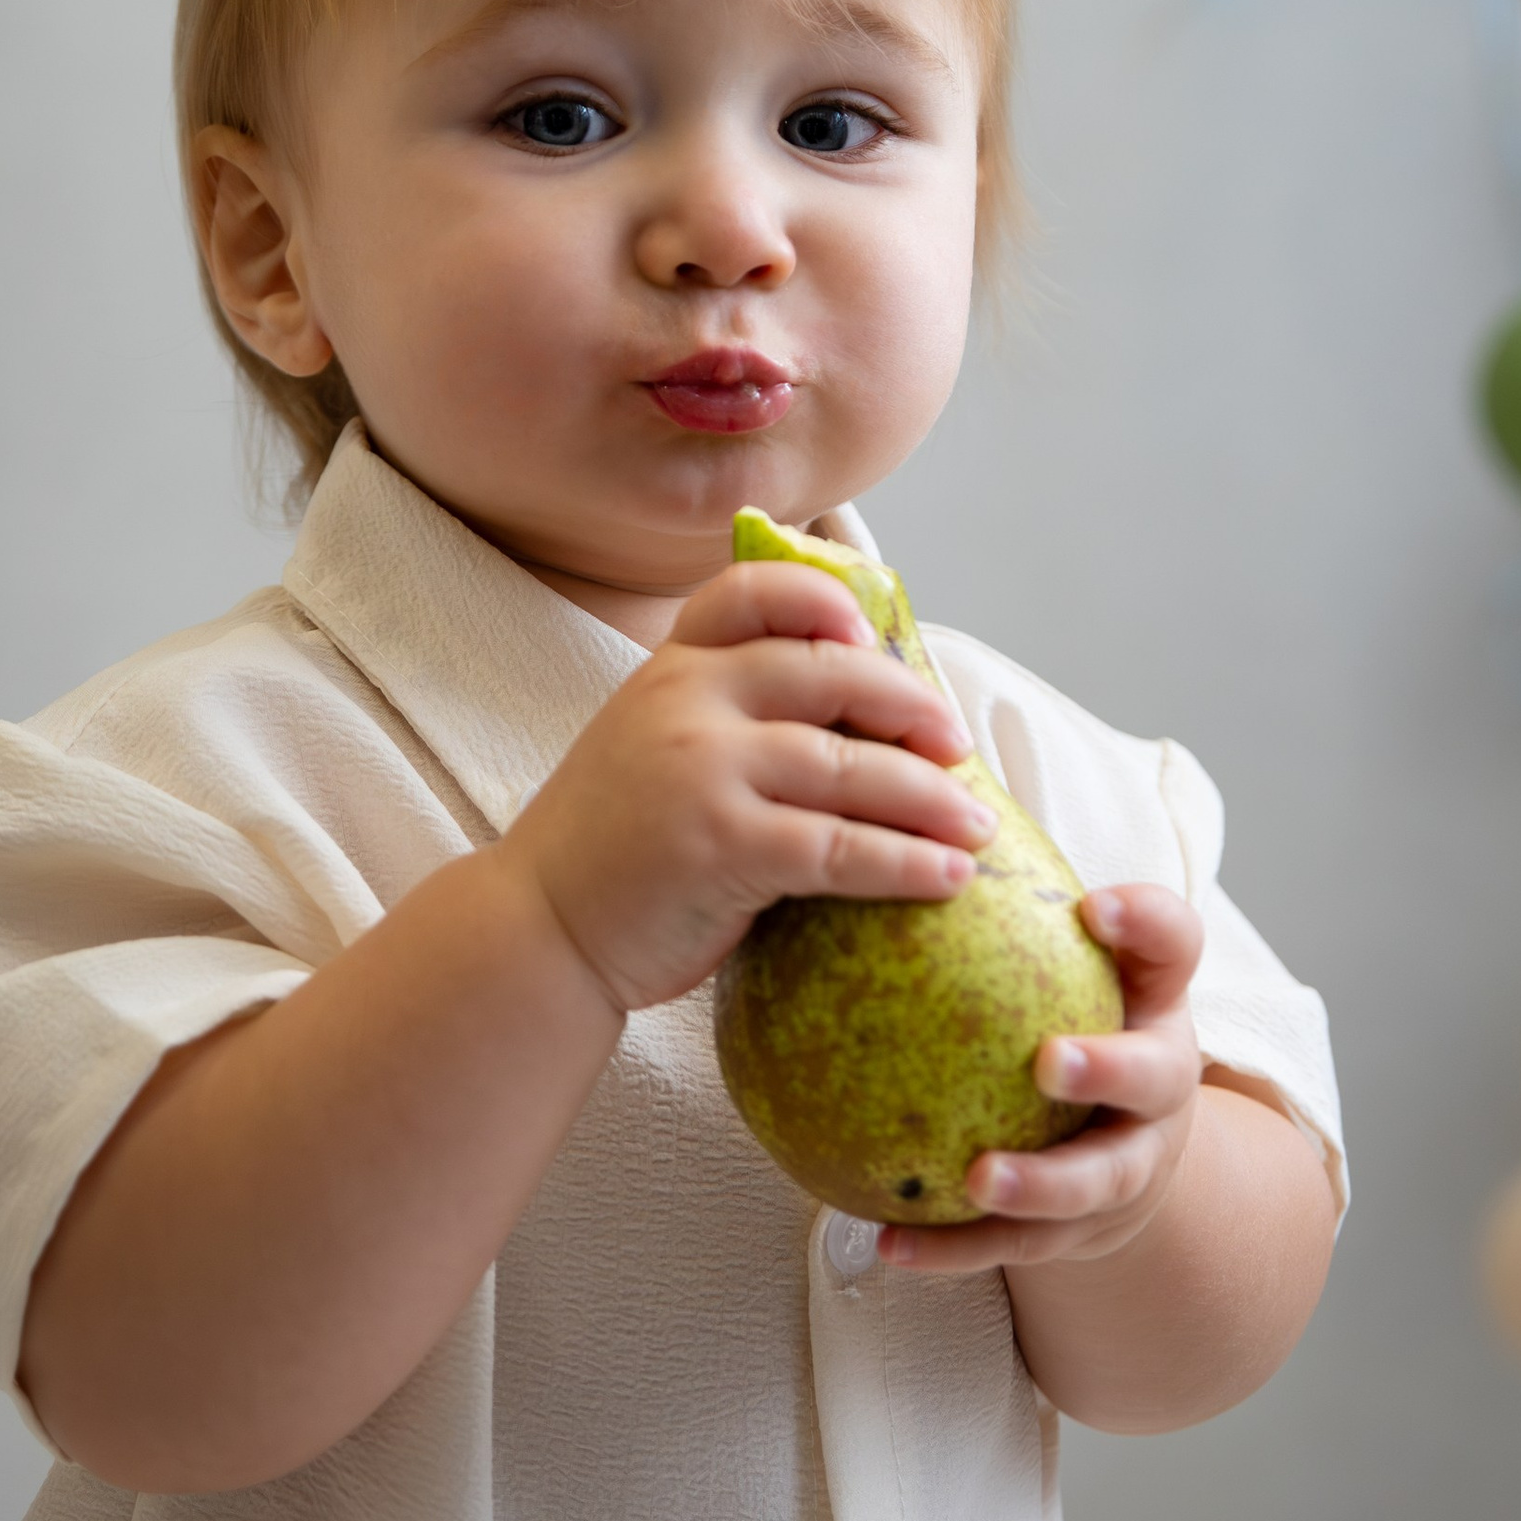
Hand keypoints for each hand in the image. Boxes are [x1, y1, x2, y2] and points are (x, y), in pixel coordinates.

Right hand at [506, 561, 993, 1015]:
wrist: (541, 928)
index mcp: (671, 666)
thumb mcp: (653, 745)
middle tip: (959, 748)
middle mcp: (687, 701)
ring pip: (851, 767)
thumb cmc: (614, 845)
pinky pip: (841, 847)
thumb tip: (859, 718)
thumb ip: (728, 713)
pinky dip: (908, 863)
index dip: (822, 599)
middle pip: (831, 674)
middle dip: (912, 709)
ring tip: (979, 825)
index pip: (752, 591)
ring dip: (933, 798)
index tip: (870, 633)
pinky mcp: (723, 846)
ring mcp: (703, 770)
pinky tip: (949, 877)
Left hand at [875, 882, 1204, 1277]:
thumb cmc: (1070, 1023)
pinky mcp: (1077, 1233)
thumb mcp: (1061, 964)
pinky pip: (1012, 1246)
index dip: (1146, 924)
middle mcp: (1157, 1088)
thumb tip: (926, 791)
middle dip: (1107, 1069)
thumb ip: (1011, 901)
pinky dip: (952, 1248)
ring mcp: (1125, 1167)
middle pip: (1155, 1079)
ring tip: (975, 1178)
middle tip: (1047, 1061)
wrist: (1118, 1150)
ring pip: (1094, 1184)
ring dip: (1038, 1184)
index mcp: (1153, 1005)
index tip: (1093, 906)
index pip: (1173, 945)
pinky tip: (888, 1242)